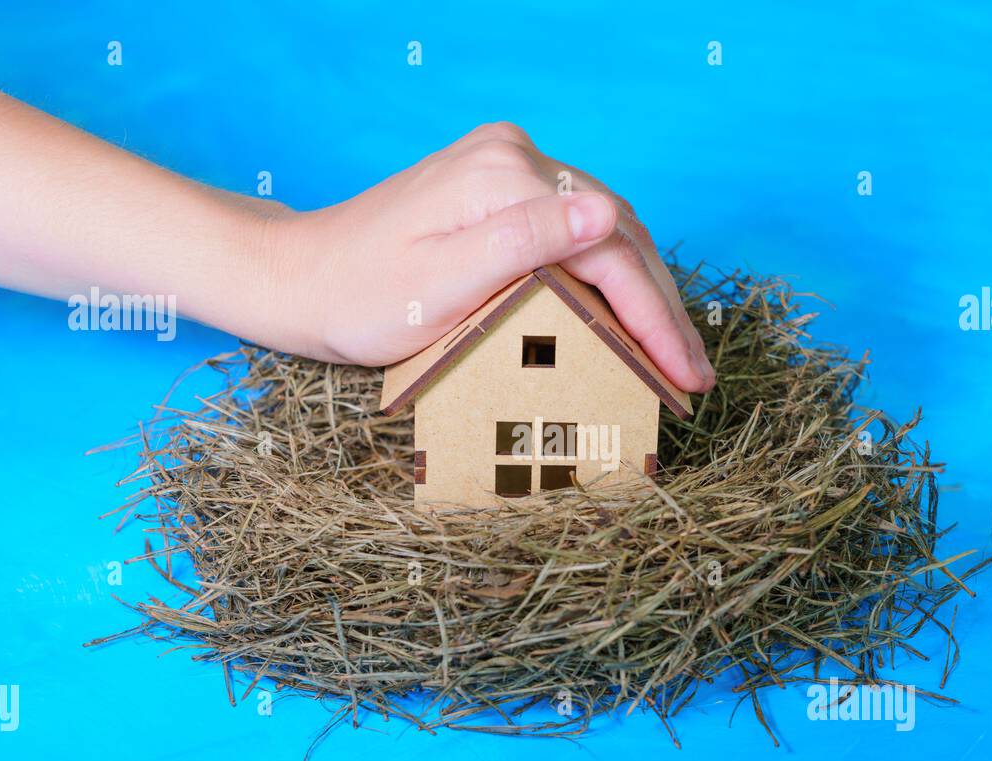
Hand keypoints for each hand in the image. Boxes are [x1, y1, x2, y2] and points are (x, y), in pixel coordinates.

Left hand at [256, 123, 714, 392]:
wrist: (300, 277)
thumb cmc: (359, 299)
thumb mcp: (441, 287)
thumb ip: (525, 246)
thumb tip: (608, 214)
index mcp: (503, 179)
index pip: (608, 250)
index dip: (655, 317)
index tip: (684, 373)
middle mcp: (512, 157)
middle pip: (616, 234)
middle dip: (660, 308)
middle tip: (691, 372)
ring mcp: (506, 165)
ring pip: (602, 230)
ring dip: (641, 292)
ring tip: (671, 351)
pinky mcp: (498, 185)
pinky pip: (572, 228)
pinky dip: (606, 273)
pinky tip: (626, 311)